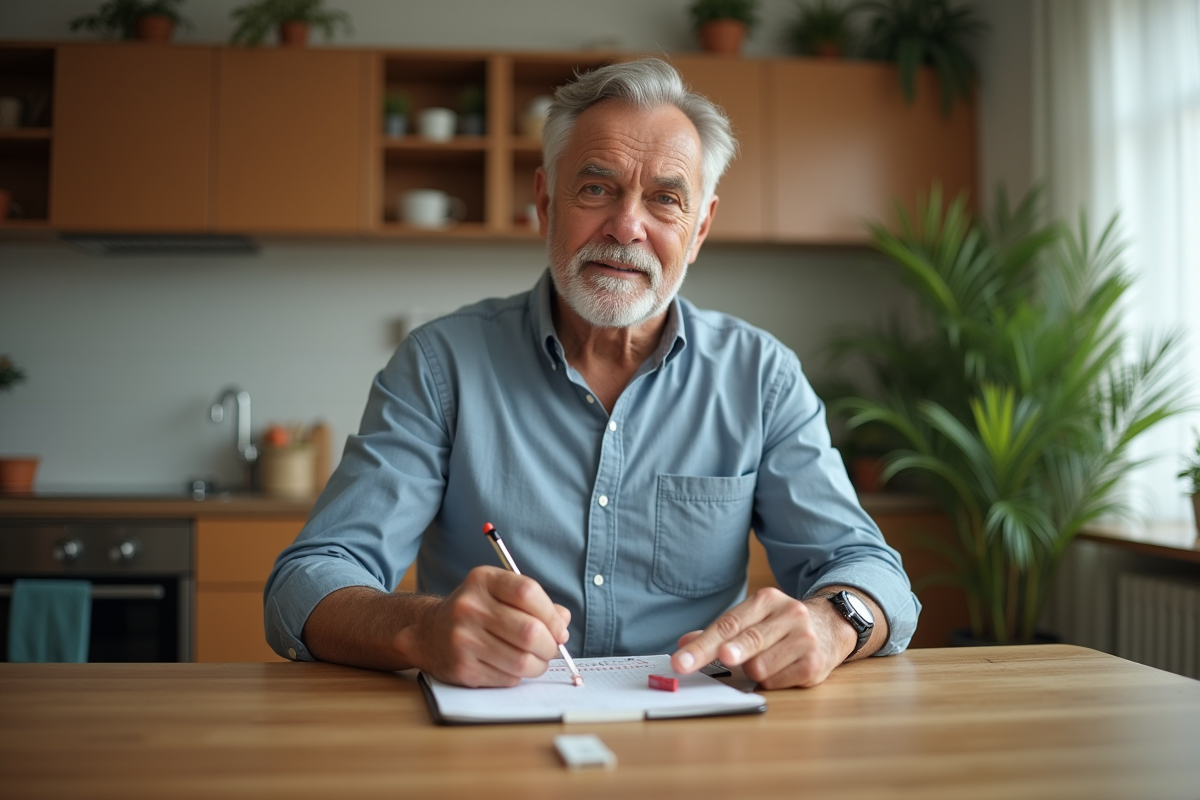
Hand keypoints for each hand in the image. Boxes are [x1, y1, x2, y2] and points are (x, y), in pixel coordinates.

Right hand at [399, 565, 570, 687]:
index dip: (552, 615)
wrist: (429, 633)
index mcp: (483, 580)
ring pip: (522, 660)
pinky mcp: (462, 667)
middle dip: (550, 645)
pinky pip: (507, 677)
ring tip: (537, 660)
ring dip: (539, 665)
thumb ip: (535, 603)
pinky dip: (519, 676)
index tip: (560, 630)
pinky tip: (513, 667)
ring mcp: (463, 638)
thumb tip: (563, 622)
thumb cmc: (476, 612)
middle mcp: (469, 607)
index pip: (527, 593)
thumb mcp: (500, 593)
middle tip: (552, 649)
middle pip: (529, 631)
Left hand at [669, 587, 856, 688]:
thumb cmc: (781, 625)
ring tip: (765, 660)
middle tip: (717, 659)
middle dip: (727, 652)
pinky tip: (781, 669)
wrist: (831, 626)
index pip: (728, 623)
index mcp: (767, 599)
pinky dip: (770, 681)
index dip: (702, 644)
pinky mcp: (815, 665)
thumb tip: (683, 644)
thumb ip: (719, 631)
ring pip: (760, 666)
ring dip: (751, 671)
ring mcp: (804, 640)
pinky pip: (776, 682)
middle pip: (747, 639)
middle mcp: (789, 615)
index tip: (682, 659)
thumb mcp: (753, 618)